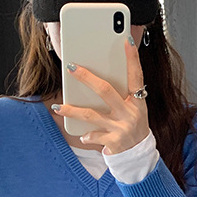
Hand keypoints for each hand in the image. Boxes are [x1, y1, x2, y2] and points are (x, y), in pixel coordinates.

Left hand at [51, 37, 148, 154]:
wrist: (139, 156)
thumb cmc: (132, 127)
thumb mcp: (132, 110)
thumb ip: (121, 95)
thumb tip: (97, 78)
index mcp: (137, 101)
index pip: (136, 75)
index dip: (132, 58)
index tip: (127, 40)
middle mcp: (131, 113)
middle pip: (105, 90)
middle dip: (86, 77)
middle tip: (71, 68)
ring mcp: (122, 127)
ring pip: (91, 115)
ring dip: (72, 111)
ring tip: (58, 108)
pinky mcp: (113, 141)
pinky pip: (93, 135)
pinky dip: (86, 136)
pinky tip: (82, 136)